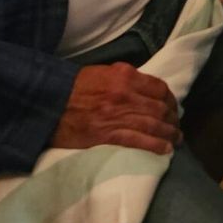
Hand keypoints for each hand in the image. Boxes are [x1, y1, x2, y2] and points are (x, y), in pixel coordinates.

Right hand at [51, 62, 179, 152]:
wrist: (46, 103)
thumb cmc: (72, 87)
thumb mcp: (102, 72)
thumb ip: (125, 78)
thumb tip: (144, 88)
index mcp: (125, 76)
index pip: (159, 88)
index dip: (170, 100)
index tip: (172, 107)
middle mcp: (126, 94)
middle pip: (160, 108)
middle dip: (172, 119)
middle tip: (176, 126)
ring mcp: (118, 115)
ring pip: (154, 125)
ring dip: (169, 133)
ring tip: (176, 139)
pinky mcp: (108, 135)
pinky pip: (139, 141)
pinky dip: (156, 145)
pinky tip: (165, 149)